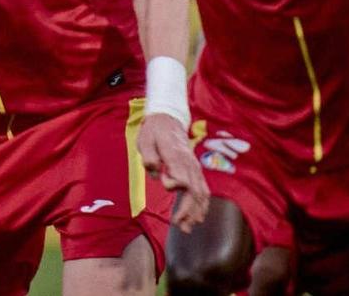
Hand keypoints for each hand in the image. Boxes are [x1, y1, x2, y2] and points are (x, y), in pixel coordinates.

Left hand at [137, 113, 209, 231]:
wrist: (168, 120)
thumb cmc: (154, 132)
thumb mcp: (145, 140)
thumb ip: (149, 157)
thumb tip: (155, 174)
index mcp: (176, 157)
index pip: (183, 177)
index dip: (176, 184)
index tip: (164, 184)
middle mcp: (190, 165)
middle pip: (195, 191)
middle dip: (188, 211)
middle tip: (179, 226)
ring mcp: (195, 169)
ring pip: (201, 194)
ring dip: (195, 212)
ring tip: (187, 228)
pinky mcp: (195, 172)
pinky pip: (203, 191)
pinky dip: (202, 205)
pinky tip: (198, 218)